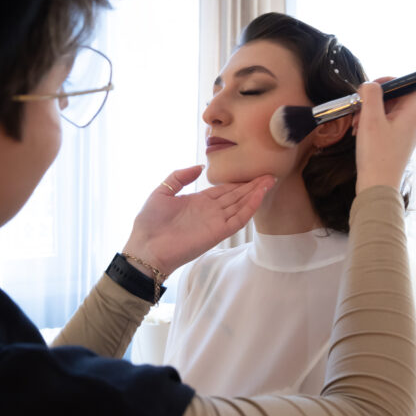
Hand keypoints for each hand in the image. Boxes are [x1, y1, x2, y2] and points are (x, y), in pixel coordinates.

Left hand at [123, 164, 275, 277]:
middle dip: (252, 186)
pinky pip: (238, 219)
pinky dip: (250, 207)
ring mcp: (215, 222)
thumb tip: (200, 167)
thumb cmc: (149, 223)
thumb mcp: (162, 191)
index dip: (238, 182)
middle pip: (236, 196)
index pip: (224, 190)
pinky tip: (259, 195)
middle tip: (269, 174)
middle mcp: (210, 212)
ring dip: (255, 193)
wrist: (145, 248)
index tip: (253, 173)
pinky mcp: (217, 233)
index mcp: (198, 202)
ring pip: (241, 205)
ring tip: (270, 180)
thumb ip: (180, 177)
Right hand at [353, 80, 415, 193]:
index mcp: (412, 115)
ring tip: (356, 124)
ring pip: (388, 114)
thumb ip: (371, 95)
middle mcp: (413, 124)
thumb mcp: (370, 119)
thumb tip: (370, 85)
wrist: (377, 186)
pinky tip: (360, 133)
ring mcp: (406, 136)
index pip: (407, 87)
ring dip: (370, 114)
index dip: (390, 82)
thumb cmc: (376, 155)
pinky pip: (386, 127)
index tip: (372, 86)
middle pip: (395, 100)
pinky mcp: (397, 146)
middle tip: (358, 108)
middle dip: (374, 101)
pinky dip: (372, 126)